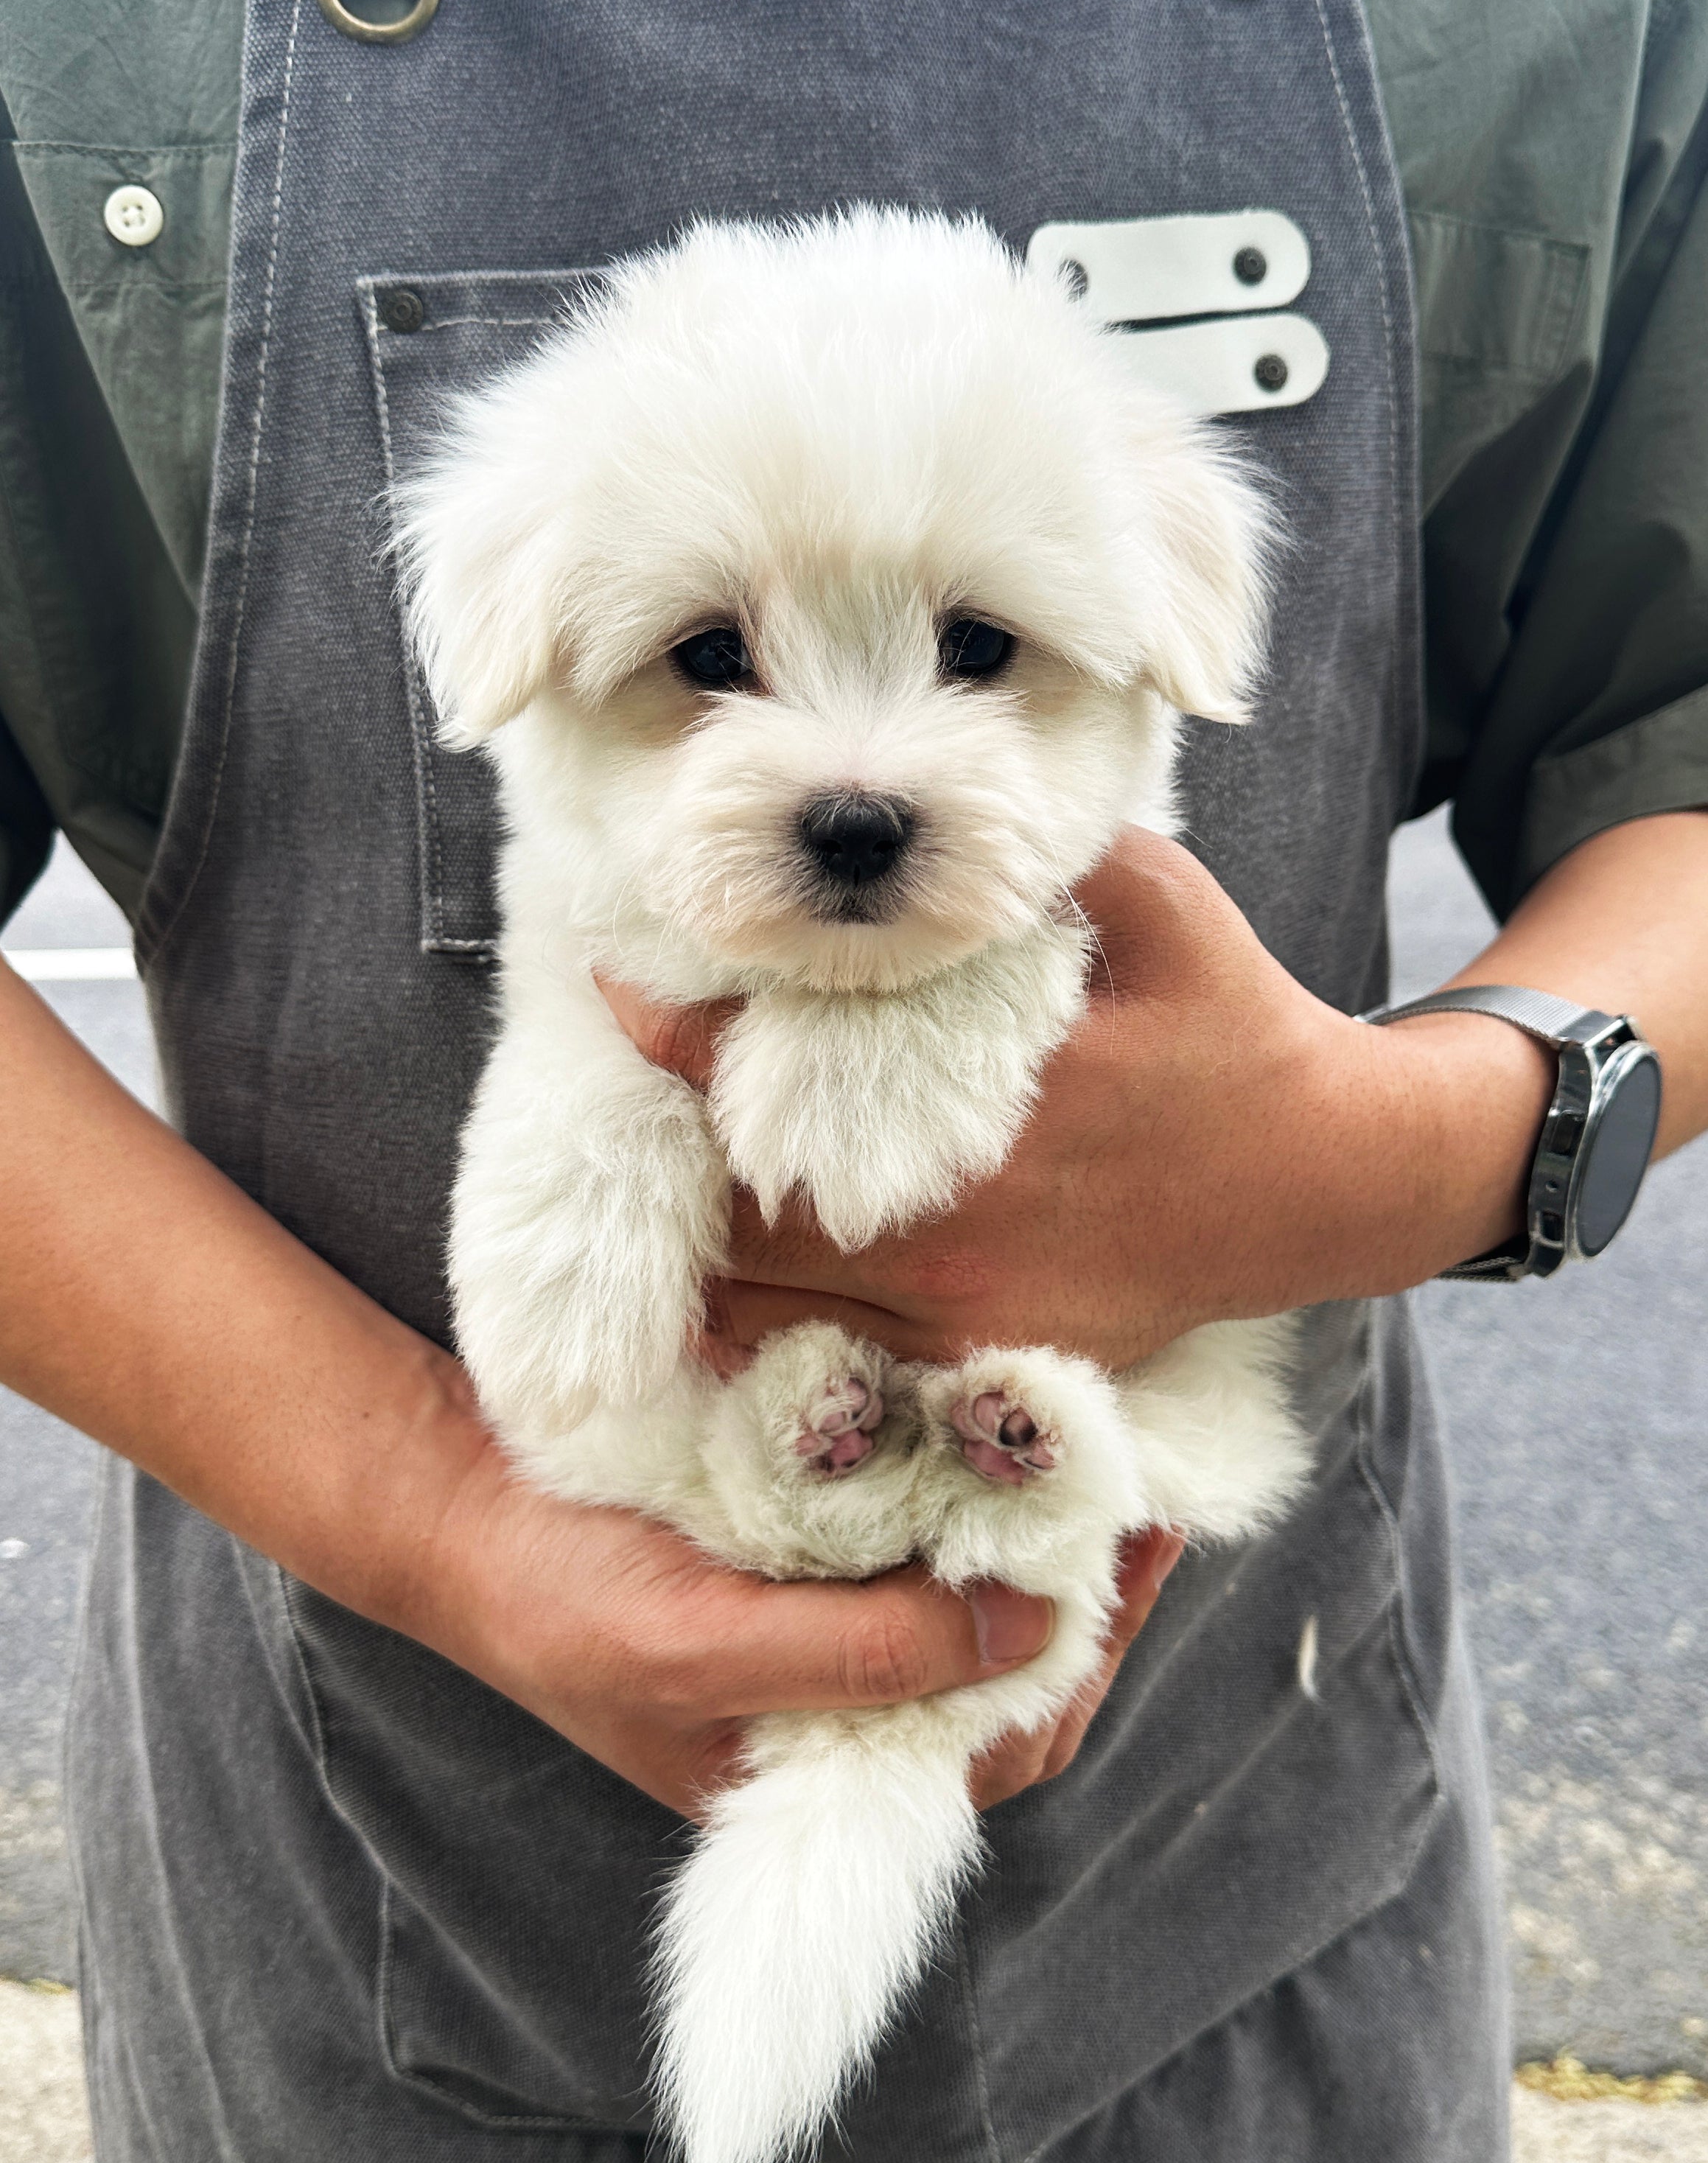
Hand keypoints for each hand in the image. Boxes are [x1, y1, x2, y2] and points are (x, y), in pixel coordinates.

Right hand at [416, 1382, 1183, 1817]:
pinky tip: (991, 1422)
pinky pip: (906, 1528)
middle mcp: (829, 1704)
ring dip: (1028, 1531)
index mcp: (811, 1775)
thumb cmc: (554, 1596)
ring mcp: (812, 1616)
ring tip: (1087, 1448)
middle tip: (1133, 1487)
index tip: (1135, 1553)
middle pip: (998, 1672)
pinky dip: (959, 1482)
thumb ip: (862, 1654)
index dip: (1079, 1663)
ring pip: (963, 1595)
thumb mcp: (703, 1646)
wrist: (449, 1501)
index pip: (992, 1750)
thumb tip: (1033, 1629)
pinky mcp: (793, 1539)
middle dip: (1076, 1591)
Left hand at [599, 826, 1557, 1371]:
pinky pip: (841, 1361)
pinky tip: (725, 1286)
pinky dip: (768, 1329)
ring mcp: (974, 1307)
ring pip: (778, 1303)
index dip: (676, 1032)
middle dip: (666, 1149)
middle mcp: (967, 1221)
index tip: (611, 985)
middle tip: (613, 1098)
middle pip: (747, 1206)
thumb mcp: (1160, 906)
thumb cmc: (1236, 1027)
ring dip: (699, 1248)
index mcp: (989, 1102)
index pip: (780, 1074)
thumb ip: (1046, 857)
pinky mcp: (992, 1358)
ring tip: (643, 1189)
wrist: (1327, 1181)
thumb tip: (930, 801)